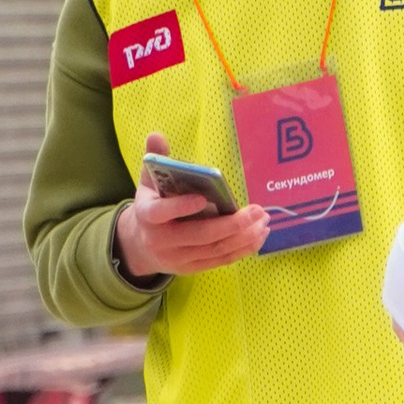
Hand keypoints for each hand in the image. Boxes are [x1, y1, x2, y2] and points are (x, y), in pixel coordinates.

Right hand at [115, 133, 267, 278]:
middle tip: (258, 210)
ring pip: (215, 249)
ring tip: (264, 220)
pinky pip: (221, 260)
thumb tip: (156, 135)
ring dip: (244, 236)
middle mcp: (161, 241)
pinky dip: (242, 249)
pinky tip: (259, 236)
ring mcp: (177, 258)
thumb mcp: (148, 182)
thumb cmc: (152, 205)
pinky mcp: (191, 268)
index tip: (203, 198)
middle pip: (200, 235)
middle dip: (232, 224)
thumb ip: (155, 159)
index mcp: (148, 216)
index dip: (181, 207)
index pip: (162, 213)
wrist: (139, 245)